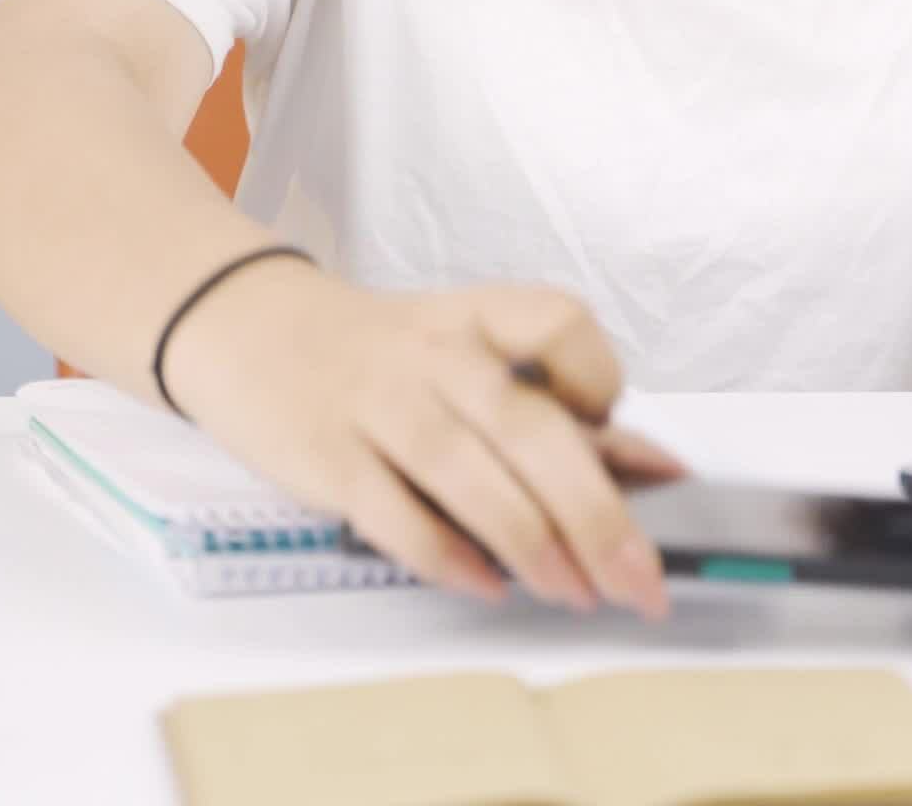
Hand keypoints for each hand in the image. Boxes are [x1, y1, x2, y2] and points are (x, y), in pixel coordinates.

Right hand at [160, 264, 679, 617]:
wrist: (247, 329)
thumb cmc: (383, 355)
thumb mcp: (470, 355)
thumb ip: (558, 409)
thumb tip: (664, 469)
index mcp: (478, 317)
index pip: (560, 323)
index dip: (597, 376)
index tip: (611, 423)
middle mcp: (434, 355)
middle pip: (528, 427)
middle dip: (595, 512)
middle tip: (638, 580)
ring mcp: (377, 404)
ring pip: (465, 473)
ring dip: (531, 542)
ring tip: (578, 594)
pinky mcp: (328, 457)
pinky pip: (392, 513)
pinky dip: (445, 555)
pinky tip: (488, 586)